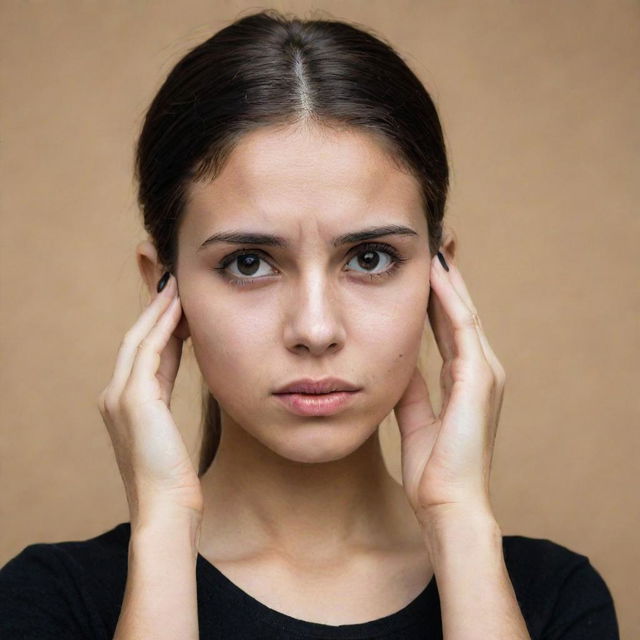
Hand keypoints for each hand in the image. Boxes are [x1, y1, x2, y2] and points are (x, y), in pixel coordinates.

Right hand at [97, 273, 202, 527]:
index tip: (179, 305)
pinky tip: (179, 309)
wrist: (165, 510)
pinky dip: (163, 326)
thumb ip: (165, 406)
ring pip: (138, 339)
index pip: (143, 355)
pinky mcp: (133, 399)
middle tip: (175, 284)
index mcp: (123, 405)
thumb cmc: (173, 481)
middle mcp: (114, 396)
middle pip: (135, 340)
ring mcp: (120, 397)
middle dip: (155, 310)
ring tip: (177, 286)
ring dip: (159, 310)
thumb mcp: (167, 435)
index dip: (160, 327)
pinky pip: (148, 351)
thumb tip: (177, 384)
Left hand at [393, 251, 505, 524]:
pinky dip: (448, 297)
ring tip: (434, 244)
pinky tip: (434, 273)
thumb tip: (397, 365)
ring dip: (448, 277)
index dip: (435, 296)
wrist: (448, 504)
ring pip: (463, 310)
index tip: (419, 270)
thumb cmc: (434, 469)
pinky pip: (461, 326)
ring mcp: (483, 371)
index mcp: (464, 379)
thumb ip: (411, 390)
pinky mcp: (479, 377)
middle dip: (446, 277)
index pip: (448, 326)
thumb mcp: (415, 419)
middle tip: (432, 242)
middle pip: (459, 311)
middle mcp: (479, 369)